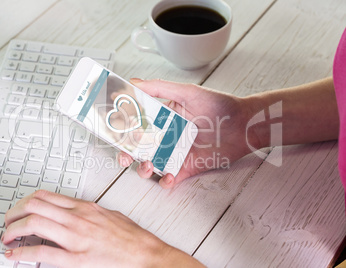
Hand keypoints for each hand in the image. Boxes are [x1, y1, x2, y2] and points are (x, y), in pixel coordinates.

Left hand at [2, 190, 203, 266]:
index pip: (46, 196)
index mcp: (84, 207)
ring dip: (14, 230)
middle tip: (7, 223)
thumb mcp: (107, 214)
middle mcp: (78, 217)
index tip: (18, 210)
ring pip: (35, 223)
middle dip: (14, 213)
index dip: (25, 202)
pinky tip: (14, 255)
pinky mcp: (77, 258)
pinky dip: (23, 253)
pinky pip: (42, 253)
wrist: (144, 253)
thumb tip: (68, 213)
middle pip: (34, 205)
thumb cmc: (129, 235)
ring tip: (8, 237)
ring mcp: (76, 237)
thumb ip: (86, 212)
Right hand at [118, 79, 258, 187]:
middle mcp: (165, 136)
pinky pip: (169, 178)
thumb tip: (134, 82)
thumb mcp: (187, 92)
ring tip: (148, 164)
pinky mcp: (185, 168)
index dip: (122, 130)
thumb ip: (160, 88)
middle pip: (137, 148)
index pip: (135, 124)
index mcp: (161, 118)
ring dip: (143, 168)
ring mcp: (174, 153)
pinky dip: (166, 181)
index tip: (113, 132)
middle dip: (126, 154)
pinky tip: (169, 176)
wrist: (244, 125)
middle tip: (125, 155)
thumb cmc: (219, 106)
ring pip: (149, 165)